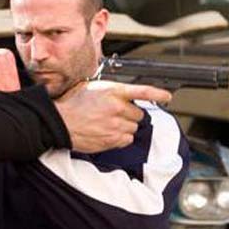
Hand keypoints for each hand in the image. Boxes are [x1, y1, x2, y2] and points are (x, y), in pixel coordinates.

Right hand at [55, 80, 171, 152]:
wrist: (61, 123)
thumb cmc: (74, 105)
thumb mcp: (92, 88)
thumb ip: (112, 91)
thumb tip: (125, 95)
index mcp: (113, 92)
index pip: (142, 91)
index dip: (157, 94)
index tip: (167, 97)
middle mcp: (117, 108)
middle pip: (139, 114)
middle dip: (130, 115)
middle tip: (115, 114)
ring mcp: (116, 125)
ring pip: (133, 128)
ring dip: (125, 127)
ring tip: (109, 124)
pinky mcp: (113, 140)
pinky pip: (127, 140)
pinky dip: (121, 138)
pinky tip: (108, 133)